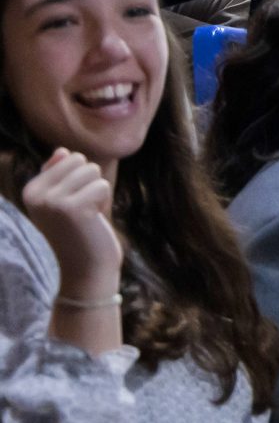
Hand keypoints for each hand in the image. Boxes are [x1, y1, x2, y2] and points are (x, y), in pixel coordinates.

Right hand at [21, 148, 117, 303]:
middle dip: (90, 184)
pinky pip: (103, 186)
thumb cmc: (78, 234)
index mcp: (30, 190)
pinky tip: (93, 222)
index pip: (68, 157)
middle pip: (82, 162)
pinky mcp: (72, 209)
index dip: (80, 181)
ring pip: (94, 172)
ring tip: (87, 217)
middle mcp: (36, 194)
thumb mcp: (62, 202)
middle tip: (82, 212)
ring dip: (98, 194)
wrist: (84, 272)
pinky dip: (105, 203)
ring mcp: (52, 201)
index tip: (72, 206)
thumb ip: (59, 176)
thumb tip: (62, 150)